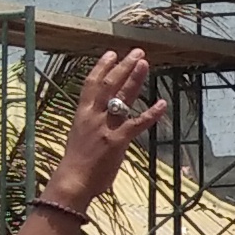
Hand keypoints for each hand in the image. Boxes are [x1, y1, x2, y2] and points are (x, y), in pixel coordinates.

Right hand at [43, 49, 168, 208]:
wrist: (72, 181)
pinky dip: (151, 113)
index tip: (111, 54)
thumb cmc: (75, 165)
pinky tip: (162, 103)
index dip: (101, 67)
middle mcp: (93, 116)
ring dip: (135, 79)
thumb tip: (98, 122)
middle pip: (109, 85)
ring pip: (122, 97)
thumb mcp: (79, 138)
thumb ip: (90, 126)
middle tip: (137, 53)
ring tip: (145, 64)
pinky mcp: (117, 141)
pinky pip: (137, 124)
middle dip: (123, 66)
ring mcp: (105, 127)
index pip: (91, 84)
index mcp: (82, 114)